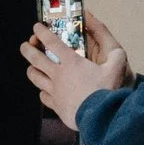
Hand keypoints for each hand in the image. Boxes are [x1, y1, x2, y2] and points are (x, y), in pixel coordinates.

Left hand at [21, 15, 130, 131]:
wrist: (99, 117)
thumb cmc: (107, 91)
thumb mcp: (117, 68)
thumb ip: (117, 56)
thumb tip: (118, 51)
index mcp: (71, 62)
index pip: (52, 42)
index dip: (42, 32)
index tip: (37, 27)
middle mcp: (58, 74)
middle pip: (36, 58)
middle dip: (27, 49)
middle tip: (25, 45)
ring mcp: (54, 91)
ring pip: (35, 77)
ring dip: (31, 70)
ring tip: (31, 67)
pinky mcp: (55, 105)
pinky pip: (43, 97)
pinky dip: (42, 92)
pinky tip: (45, 92)